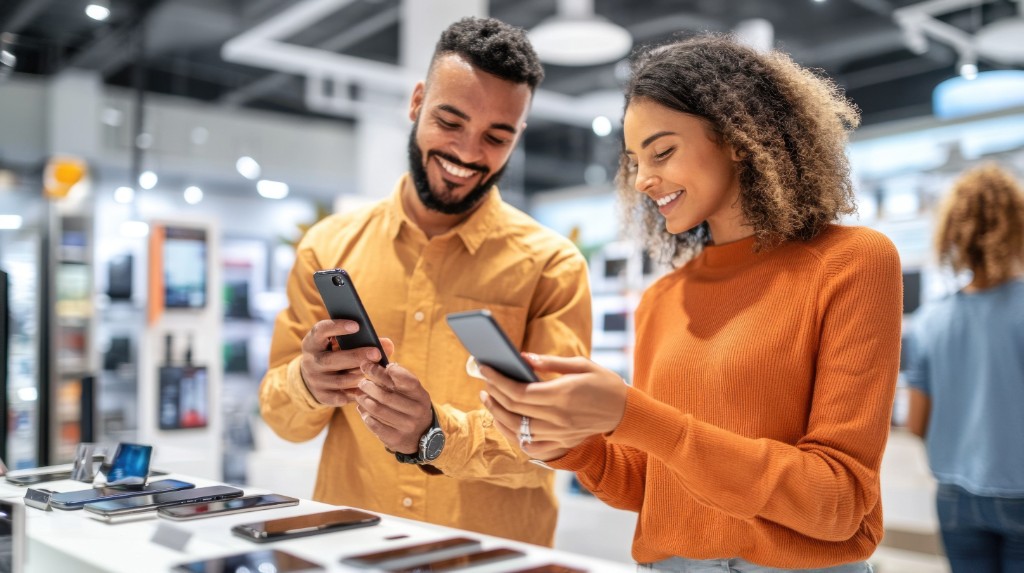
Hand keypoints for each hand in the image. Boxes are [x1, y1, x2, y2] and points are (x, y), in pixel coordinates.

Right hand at [299, 319, 394, 406]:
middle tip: (376, 353)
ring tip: (375, 372)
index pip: (320, 330)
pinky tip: (368, 390)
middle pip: (331, 360)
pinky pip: (340, 398)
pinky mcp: (321, 396)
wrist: (315, 376)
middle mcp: (310, 361)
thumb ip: (363, 341)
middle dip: (355, 356)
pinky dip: (355, 394)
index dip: (337, 327)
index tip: (357, 326)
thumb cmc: (336, 353)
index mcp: (313, 342)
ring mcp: (314, 380)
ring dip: (358, 376)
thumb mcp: (341, 343)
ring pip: (339, 381)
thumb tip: (388, 345)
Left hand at [355, 362, 433, 454]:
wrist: (421, 436)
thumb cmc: (410, 406)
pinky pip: (374, 425)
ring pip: (378, 409)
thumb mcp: (411, 392)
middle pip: (386, 395)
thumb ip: (398, 377)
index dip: (390, 371)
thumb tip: (375, 361)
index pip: (408, 380)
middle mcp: (417, 411)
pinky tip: (362, 409)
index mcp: (421, 396)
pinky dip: (365, 415)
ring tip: (359, 394)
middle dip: (369, 386)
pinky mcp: (396, 439)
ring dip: (364, 400)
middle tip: (361, 382)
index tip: (372, 365)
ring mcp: (407, 426)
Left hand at [479, 354, 627, 460]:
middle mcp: (559, 418)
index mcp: (563, 395)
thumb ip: (550, 362)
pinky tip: (506, 423)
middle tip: (484, 382)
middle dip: (494, 394)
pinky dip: (514, 436)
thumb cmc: (605, 383)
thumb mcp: (582, 364)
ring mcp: (559, 434)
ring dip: (498, 415)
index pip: (519, 391)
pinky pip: (530, 446)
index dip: (498, 380)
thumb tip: (522, 357)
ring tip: (489, 400)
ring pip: (517, 430)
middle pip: (514, 409)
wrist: (627, 412)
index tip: (484, 368)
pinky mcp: (562, 444)